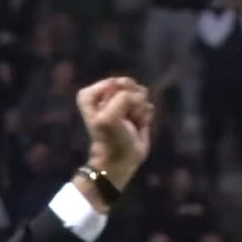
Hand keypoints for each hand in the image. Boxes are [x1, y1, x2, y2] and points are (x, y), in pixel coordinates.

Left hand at [76, 77, 153, 193]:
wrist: (121, 159)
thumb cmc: (111, 139)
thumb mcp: (109, 116)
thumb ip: (122, 95)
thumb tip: (139, 93)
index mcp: (92, 97)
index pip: (111, 82)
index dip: (115, 96)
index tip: (111, 110)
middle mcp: (108, 99)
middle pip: (128, 84)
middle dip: (131, 100)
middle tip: (124, 117)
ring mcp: (125, 105)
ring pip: (141, 93)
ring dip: (139, 109)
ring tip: (131, 123)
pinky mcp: (138, 114)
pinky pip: (148, 105)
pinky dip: (145, 116)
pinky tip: (139, 126)